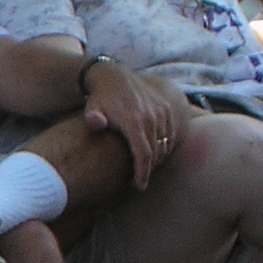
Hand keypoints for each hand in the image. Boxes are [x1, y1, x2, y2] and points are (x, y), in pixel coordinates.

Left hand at [81, 63, 184, 189]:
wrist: (113, 76)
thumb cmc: (99, 99)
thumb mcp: (91, 109)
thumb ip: (93, 118)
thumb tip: (96, 123)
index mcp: (134, 121)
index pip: (144, 155)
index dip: (143, 173)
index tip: (139, 186)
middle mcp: (151, 117)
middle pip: (156, 153)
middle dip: (149, 169)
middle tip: (140, 180)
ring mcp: (161, 111)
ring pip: (165, 143)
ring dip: (158, 158)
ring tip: (146, 167)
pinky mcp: (166, 107)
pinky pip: (171, 132)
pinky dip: (165, 145)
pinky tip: (155, 152)